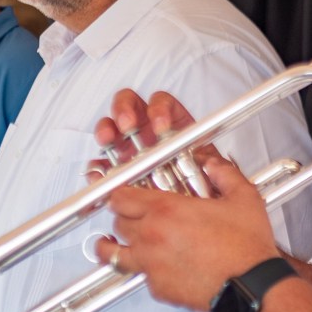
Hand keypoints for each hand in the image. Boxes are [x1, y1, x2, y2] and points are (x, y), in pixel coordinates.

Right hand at [89, 88, 221, 183]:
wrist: (194, 208)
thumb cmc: (204, 184)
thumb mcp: (214, 171)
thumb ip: (212, 164)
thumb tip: (210, 164)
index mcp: (171, 122)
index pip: (161, 103)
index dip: (159, 109)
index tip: (161, 124)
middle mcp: (147, 130)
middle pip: (129, 104)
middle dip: (125, 110)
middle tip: (128, 125)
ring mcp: (128, 148)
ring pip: (110, 128)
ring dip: (106, 130)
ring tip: (108, 140)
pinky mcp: (114, 171)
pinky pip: (99, 165)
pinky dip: (96, 168)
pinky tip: (99, 172)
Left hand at [95, 156, 279, 311]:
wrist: (251, 288)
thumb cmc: (246, 248)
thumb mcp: (243, 198)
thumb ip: (225, 174)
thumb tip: (214, 164)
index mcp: (166, 210)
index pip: (120, 197)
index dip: (120, 194)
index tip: (123, 194)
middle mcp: (152, 236)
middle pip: (117, 222)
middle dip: (123, 217)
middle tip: (131, 216)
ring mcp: (151, 265)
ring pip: (113, 253)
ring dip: (111, 246)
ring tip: (111, 244)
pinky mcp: (158, 288)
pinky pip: (139, 276)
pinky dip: (142, 271)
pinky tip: (152, 266)